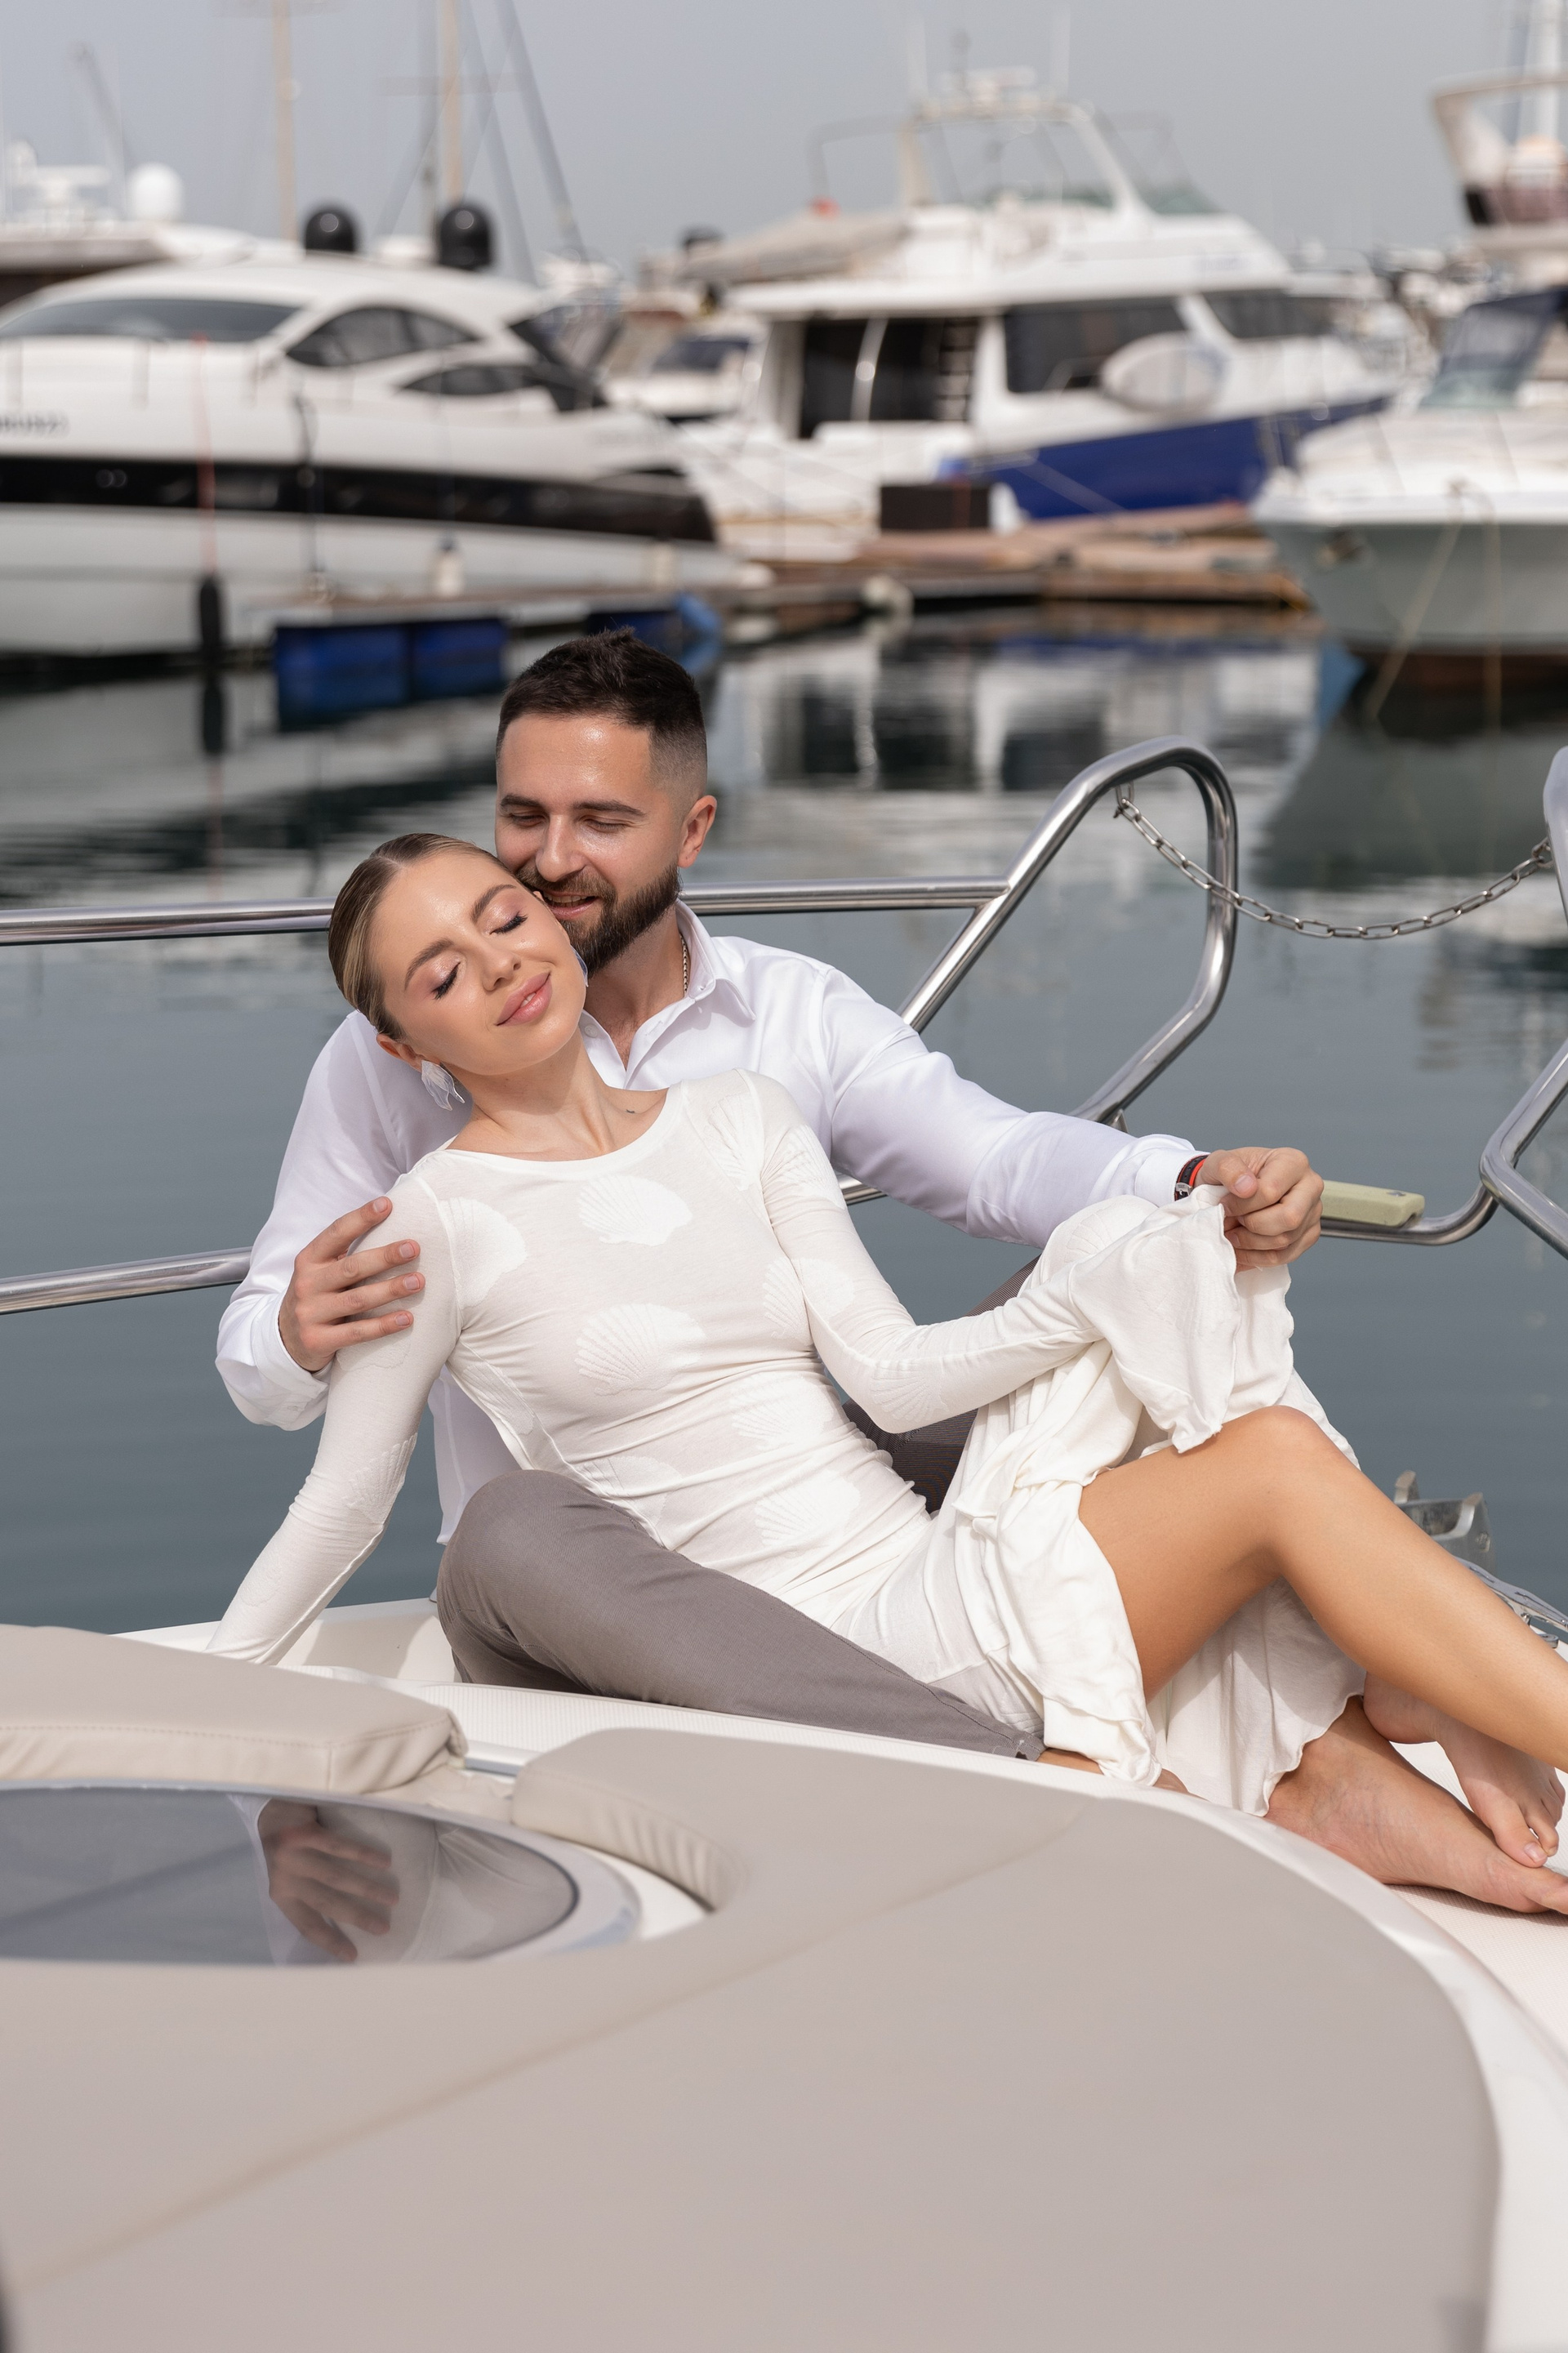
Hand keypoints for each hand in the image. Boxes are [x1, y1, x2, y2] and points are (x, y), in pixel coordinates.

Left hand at [257, 1800, 398, 1963]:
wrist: (269, 1809)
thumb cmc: (287, 1848)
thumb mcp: (290, 1877)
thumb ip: (308, 1894)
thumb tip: (346, 1916)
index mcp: (281, 1895)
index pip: (307, 1925)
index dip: (330, 1942)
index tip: (353, 1957)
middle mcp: (285, 1878)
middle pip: (327, 1903)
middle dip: (358, 1918)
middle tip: (384, 1928)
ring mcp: (293, 1855)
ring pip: (336, 1877)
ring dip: (368, 1889)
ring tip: (392, 1897)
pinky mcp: (303, 1833)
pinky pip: (339, 1847)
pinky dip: (364, 1855)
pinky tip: (384, 1862)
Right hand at [278, 1197, 423, 1373]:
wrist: (286, 1338)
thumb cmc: (318, 1295)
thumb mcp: (321, 1270)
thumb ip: (347, 1254)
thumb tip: (393, 1226)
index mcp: (309, 1260)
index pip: (336, 1233)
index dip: (361, 1218)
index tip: (387, 1204)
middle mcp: (307, 1284)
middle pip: (351, 1268)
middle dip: (384, 1257)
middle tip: (413, 1248)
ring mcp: (310, 1313)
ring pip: (357, 1300)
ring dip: (390, 1290)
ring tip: (418, 1282)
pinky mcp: (318, 1340)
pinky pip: (357, 1333)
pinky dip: (383, 1326)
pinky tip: (407, 1318)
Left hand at [1193, 1147, 1321, 1270]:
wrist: (1235, 1190)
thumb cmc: (1232, 1176)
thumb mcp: (1219, 1162)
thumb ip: (1228, 1167)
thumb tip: (1246, 1187)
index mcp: (1293, 1162)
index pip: (1271, 1191)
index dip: (1241, 1205)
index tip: (1224, 1205)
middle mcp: (1310, 1186)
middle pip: (1289, 1218)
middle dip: (1253, 1225)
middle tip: (1233, 1221)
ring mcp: (1313, 1213)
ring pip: (1285, 1240)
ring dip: (1251, 1242)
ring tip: (1233, 1232)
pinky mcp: (1308, 1235)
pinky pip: (1284, 1256)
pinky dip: (1258, 1257)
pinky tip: (1242, 1247)